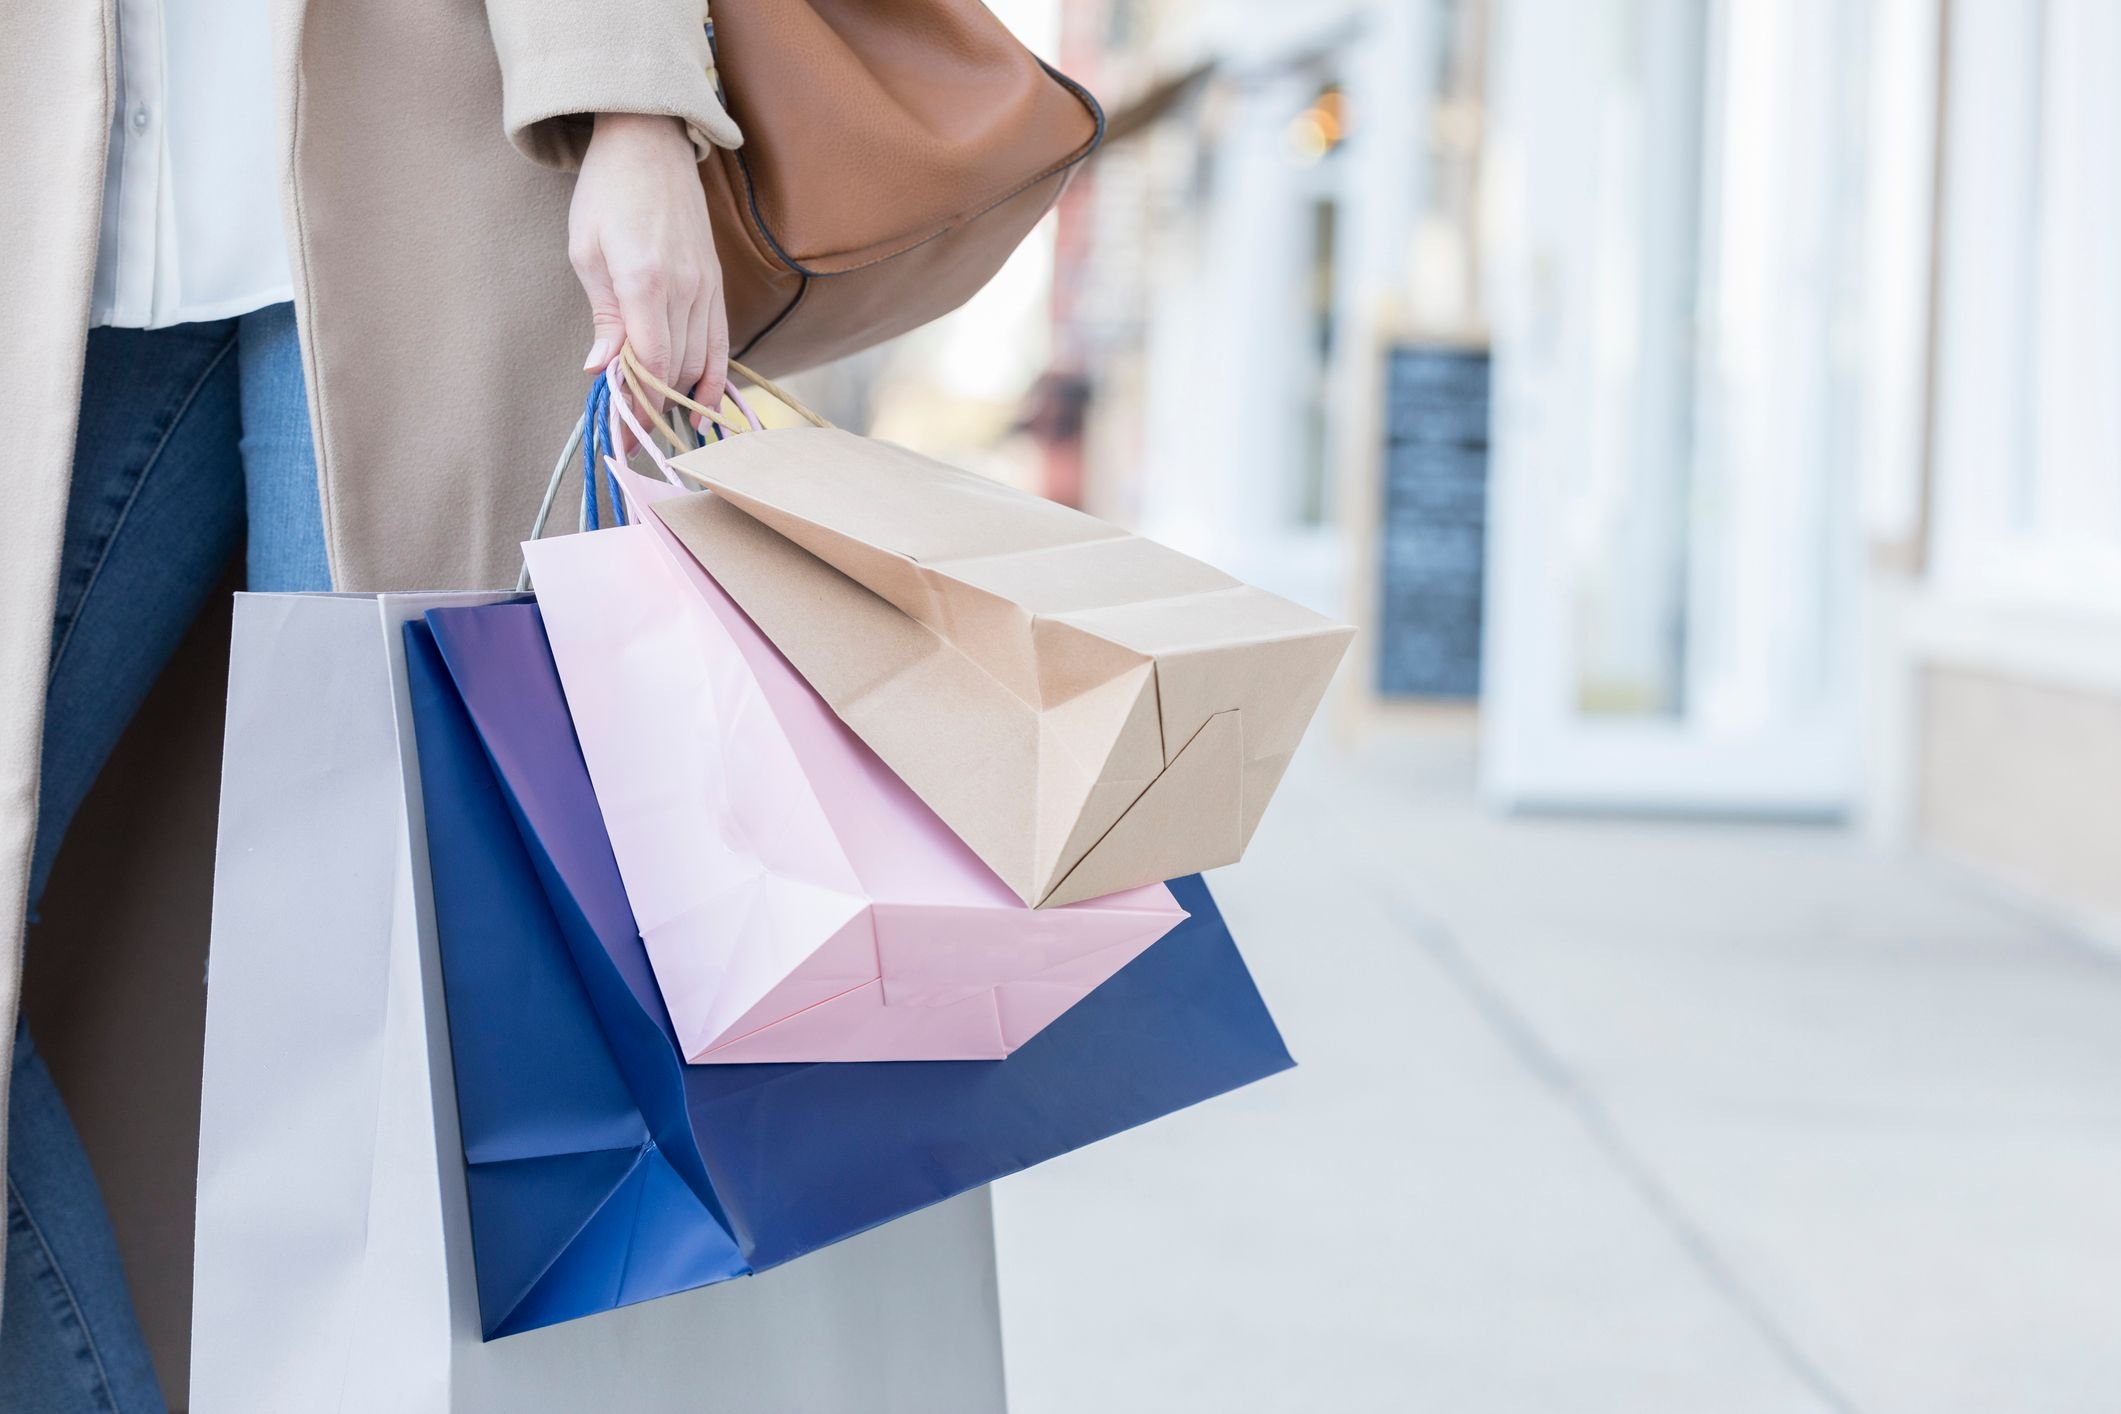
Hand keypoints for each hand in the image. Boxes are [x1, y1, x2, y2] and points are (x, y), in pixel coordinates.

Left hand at [569, 112, 725, 410]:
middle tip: (635, 439)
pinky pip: (721, 342)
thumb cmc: (607, 194)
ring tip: (662, 427)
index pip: (651, 361)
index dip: (639, 403)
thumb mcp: (587, 253)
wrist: (650, 145)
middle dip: (655, 409)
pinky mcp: (717, 284)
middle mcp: (686, 288)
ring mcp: (707, 286)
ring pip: (701, 360)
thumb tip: (600, 370)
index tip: (623, 431)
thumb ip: (604, 317)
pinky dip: (712, 377)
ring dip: (681, 398)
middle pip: (677, 367)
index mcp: (646, 280)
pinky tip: (701, 404)